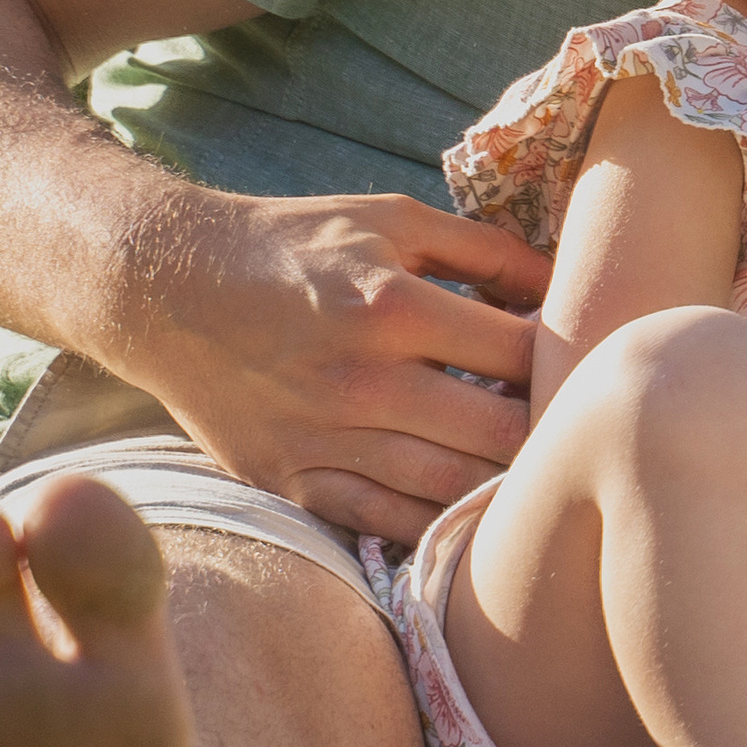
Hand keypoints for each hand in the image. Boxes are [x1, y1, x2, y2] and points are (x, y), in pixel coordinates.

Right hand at [121, 186, 552, 544]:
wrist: (169, 288)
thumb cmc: (292, 245)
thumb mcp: (389, 220)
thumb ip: (483, 249)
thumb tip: (563, 286)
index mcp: (391, 305)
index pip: (517, 355)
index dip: (563, 365)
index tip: (577, 366)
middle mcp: (361, 380)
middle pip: (496, 436)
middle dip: (545, 435)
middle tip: (569, 430)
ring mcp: (324, 439)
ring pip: (448, 491)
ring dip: (501, 487)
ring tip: (529, 471)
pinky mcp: (292, 481)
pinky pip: (384, 525)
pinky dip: (434, 525)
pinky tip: (463, 504)